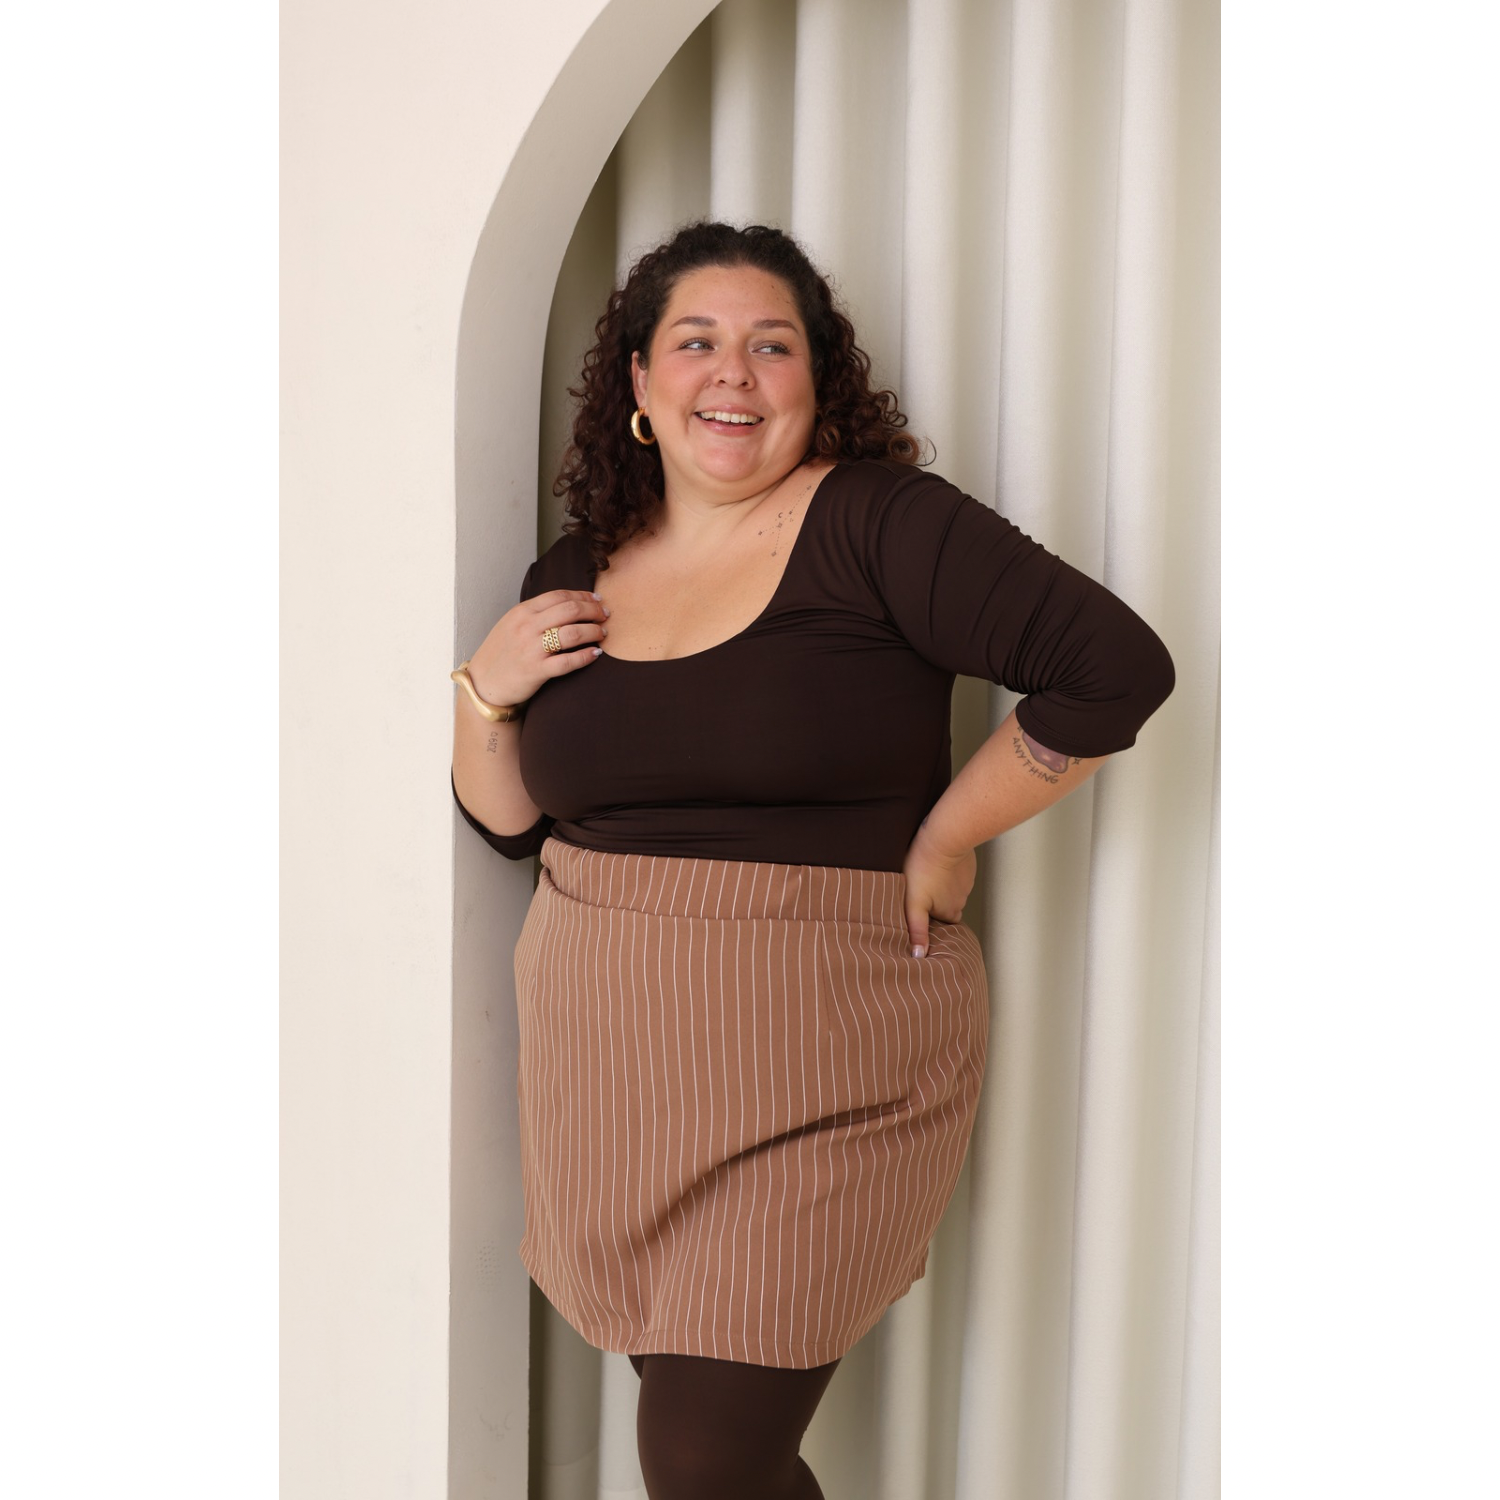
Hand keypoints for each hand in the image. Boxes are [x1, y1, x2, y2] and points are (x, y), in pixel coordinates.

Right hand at [465, 589, 608, 707]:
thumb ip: (535, 613)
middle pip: (570, 610)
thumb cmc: (501, 652)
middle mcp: (527, 627)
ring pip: (572, 633)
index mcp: (522, 612)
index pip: (559, 596)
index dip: (583, 596)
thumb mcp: (512, 624)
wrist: (484, 683)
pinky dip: (586, 656)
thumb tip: (567, 604)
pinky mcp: (536, 671)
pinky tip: (596, 654)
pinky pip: (568, 662)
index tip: (597, 600)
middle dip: (593, 611)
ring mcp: (532, 649)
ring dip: (593, 631)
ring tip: (603, 633)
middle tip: (605, 615)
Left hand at [901, 819, 975, 957]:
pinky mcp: (967, 868)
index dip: (929, 920)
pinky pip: (957, 875)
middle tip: (920, 894)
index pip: (939, 924)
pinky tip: (937, 866)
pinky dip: (948, 873)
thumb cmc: (924, 869)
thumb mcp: (913, 904)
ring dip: (941, 887)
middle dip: (936, 904)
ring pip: (952, 892)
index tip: (918, 912)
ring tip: (926, 878)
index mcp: (949, 913)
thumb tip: (919, 956)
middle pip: (947, 909)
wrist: (944, 839)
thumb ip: (917, 930)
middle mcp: (960, 901)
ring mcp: (966, 884)